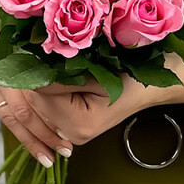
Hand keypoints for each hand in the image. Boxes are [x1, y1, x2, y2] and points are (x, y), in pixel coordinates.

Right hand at [0, 0, 72, 166]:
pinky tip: (34, 143)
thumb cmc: (23, 26)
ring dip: (31, 139)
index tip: (72, 135)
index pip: (36, 94)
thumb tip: (95, 77)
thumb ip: (60, 53)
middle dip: (44, 135)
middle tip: (65, 152)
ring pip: (10, 118)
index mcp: (15, 49)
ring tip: (49, 157)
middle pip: (23, 111)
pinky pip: (1, 114)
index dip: (54, 117)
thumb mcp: (43, 32)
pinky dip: (19, 129)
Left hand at [23, 54, 183, 145]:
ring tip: (62, 64)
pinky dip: (49, 91)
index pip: (39, 92)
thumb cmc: (132, 74)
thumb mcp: (100, 71)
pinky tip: (63, 78)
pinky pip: (47, 107)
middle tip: (54, 53)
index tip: (48, 48)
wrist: (153, 85)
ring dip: (43, 82)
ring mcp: (71, 134)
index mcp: (79, 123)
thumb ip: (65, 75)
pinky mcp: (71, 128)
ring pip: (37, 103)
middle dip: (38, 76)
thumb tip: (31, 69)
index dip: (39, 68)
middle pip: (34, 101)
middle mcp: (71, 135)